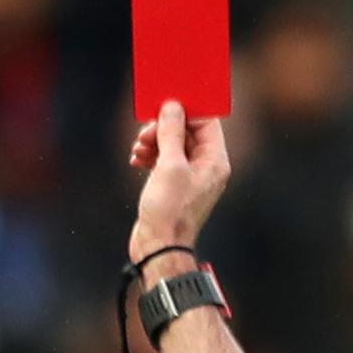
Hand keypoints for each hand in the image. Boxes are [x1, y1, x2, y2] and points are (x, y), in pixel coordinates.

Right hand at [128, 100, 230, 265]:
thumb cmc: (169, 210)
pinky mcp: (174, 185)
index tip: (163, 106)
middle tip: (144, 134)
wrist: (158, 247)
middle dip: (163, 128)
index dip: (185, 111)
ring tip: (138, 149)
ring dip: (153, 141)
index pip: (206, 121)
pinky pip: (164, 159)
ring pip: (172, 144)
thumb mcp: (170, 165)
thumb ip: (171, 132)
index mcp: (215, 160)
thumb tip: (173, 106)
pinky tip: (136, 160)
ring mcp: (190, 176)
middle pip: (187, 131)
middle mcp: (206, 167)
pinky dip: (150, 155)